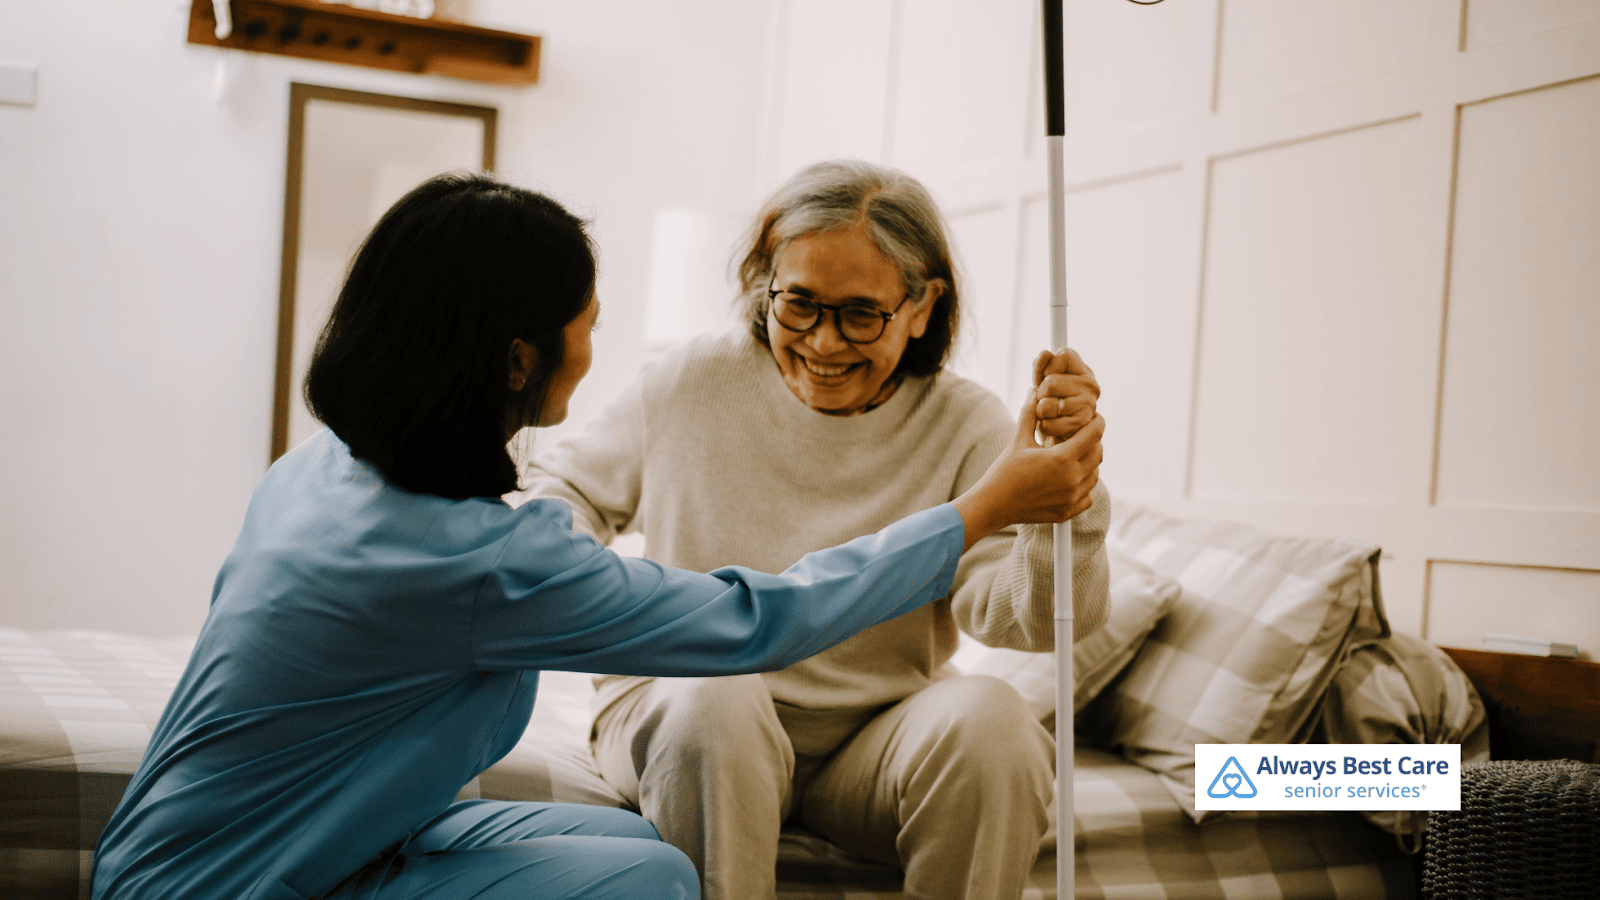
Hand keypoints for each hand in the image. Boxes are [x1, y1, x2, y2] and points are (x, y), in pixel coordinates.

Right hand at [951, 387, 1103, 552]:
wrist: (993, 504)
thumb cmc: (1004, 471)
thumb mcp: (1018, 440)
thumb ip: (1030, 414)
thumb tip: (1034, 391)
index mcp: (1061, 458)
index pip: (1094, 434)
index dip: (1097, 422)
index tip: (1095, 417)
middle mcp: (1071, 479)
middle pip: (1098, 454)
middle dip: (1094, 442)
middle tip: (1083, 435)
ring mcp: (1071, 498)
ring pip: (1095, 475)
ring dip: (1089, 463)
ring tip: (1075, 456)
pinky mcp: (1067, 512)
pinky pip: (1088, 496)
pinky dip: (1084, 486)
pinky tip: (1070, 478)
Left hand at [1031, 348, 1098, 444]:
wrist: (1059, 437)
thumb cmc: (1050, 404)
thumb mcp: (1041, 381)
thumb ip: (1041, 366)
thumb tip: (1045, 353)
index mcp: (1083, 370)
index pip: (1063, 354)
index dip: (1046, 368)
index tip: (1046, 379)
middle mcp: (1092, 385)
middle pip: (1050, 382)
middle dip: (1040, 394)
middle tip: (1047, 401)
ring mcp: (1090, 405)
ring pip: (1047, 404)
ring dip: (1041, 412)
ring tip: (1050, 414)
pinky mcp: (1082, 425)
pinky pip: (1049, 423)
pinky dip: (1044, 426)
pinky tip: (1053, 426)